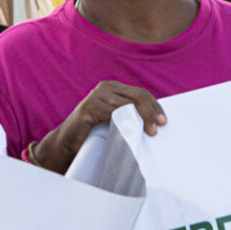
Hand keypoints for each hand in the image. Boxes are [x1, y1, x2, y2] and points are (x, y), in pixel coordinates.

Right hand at [34, 81, 165, 173]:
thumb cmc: (94, 132)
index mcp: (113, 87)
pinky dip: (125, 122)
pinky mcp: (88, 109)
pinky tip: (131, 132)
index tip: (163, 121)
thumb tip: (156, 120)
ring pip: (127, 104)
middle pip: (137, 96)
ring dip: (141, 119)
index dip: (154, 106)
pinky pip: (112, 113)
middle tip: (158, 127)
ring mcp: (96, 97)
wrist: (67, 142)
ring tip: (150, 132)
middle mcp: (105, 88)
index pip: (140, 93)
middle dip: (151, 111)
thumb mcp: (114, 118)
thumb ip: (129, 113)